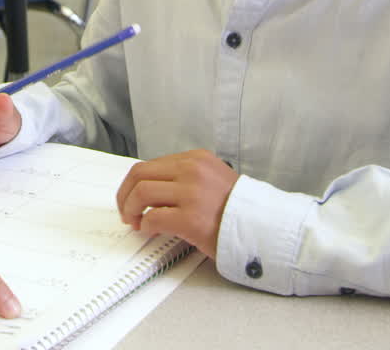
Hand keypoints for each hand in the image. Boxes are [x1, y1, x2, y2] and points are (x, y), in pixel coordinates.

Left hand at [115, 149, 238, 259]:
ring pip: (141, 192)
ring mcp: (191, 193)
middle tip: (126, 211)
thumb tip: (152, 191)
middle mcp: (193, 170)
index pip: (152, 164)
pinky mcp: (190, 218)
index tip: (132, 198)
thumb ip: (186, 178)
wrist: (264, 227)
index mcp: (197, 159)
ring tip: (135, 222)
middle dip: (125, 194)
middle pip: (140, 174)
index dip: (134, 183)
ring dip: (131, 209)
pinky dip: (145, 224)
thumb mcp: (213, 178)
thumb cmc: (239, 209)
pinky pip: (153, 217)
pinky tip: (149, 230)